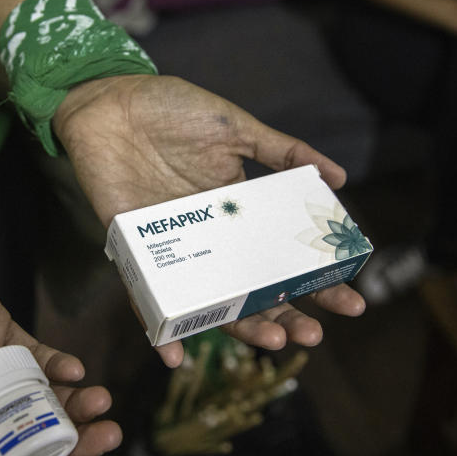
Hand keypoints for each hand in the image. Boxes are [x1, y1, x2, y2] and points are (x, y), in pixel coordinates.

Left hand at [52, 74, 365, 365]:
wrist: (107, 101)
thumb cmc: (169, 110)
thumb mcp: (235, 127)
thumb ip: (283, 150)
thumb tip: (338, 177)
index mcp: (235, 210)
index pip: (279, 255)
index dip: (313, 281)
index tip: (349, 303)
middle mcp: (207, 236)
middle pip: (249, 287)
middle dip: (284, 315)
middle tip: (313, 335)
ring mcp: (172, 246)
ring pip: (207, 299)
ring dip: (237, 327)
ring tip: (271, 341)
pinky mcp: (133, 250)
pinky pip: (144, 296)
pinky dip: (157, 327)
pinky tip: (176, 354)